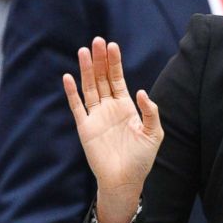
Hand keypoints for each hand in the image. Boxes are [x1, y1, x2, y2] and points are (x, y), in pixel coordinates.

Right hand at [64, 37, 162, 222]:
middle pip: (102, 79)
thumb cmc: (141, 160)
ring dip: (86, 70)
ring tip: (83, 51)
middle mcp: (109, 109)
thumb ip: (151, 112)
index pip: (118, 80)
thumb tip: (141, 91)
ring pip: (89, 88)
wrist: (124, 181)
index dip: (115, 63)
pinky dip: (72, 92)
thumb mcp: (154, 134)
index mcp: (126, 108)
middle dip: (100, 60)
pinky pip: (77, 107)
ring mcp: (96, 117)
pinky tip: (68, 77)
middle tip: (97, 41)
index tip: (112, 45)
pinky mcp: (85, 128)